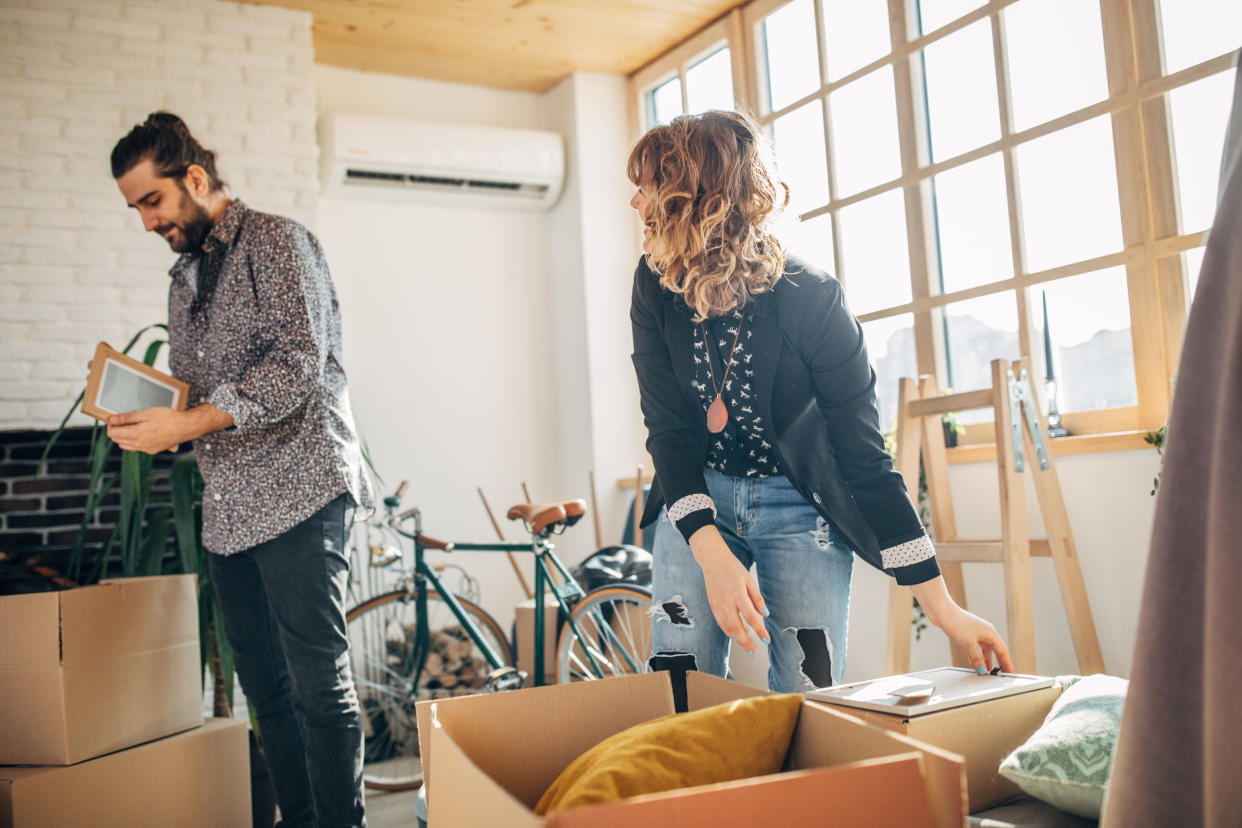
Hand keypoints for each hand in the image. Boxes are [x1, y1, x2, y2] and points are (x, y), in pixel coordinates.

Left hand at [107, 407, 186, 453]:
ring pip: (126, 446)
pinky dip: (134, 441)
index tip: (115, 419)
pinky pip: (137, 448)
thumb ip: (127, 418)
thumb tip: (112, 420)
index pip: (112, 433)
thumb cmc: (167, 418)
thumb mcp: (146, 413)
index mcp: (135, 434)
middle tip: (123, 421)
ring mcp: (146, 449)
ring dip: (124, 437)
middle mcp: (139, 444)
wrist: (185, 427)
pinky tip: (142, 433)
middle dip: (117, 431)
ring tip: (132, 426)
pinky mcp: (152, 450)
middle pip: (118, 440)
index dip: (111, 425)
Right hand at [688, 526, 768, 655]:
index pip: (751, 618)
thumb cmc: (733, 569)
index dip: (760, 631)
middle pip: (737, 628)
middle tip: (754, 653)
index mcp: (738, 595)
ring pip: (727, 628)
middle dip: (746, 643)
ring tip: (746, 647)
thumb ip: (757, 599)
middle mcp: (727, 603)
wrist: (713, 560)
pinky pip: (720, 623)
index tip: (766, 641)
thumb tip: (765, 615)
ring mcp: (718, 605)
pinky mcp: (712, 606)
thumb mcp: (749, 580)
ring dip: (737, 640)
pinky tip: (734, 635)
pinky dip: (727, 632)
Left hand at [934, 605, 1013, 673]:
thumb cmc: (956, 622)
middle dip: (998, 663)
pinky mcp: (967, 634)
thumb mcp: (968, 643)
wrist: (942, 611)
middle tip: (1001, 675)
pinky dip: (976, 656)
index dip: (1007, 663)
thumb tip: (982, 670)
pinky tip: (974, 663)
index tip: (1011, 673)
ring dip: (985, 661)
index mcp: (990, 633)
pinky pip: (976, 648)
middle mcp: (986, 633)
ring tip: (986, 672)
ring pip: (985, 650)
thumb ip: (976, 658)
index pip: (1002, 651)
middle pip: (995, 651)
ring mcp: (976, 633)